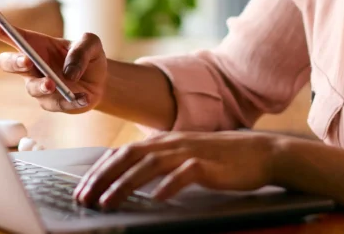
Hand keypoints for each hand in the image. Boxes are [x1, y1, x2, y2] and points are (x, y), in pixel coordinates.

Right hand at [0, 8, 106, 112]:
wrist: (101, 82)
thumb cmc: (88, 57)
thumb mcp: (92, 43)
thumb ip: (82, 49)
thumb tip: (69, 72)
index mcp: (35, 44)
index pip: (9, 34)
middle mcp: (32, 65)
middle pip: (7, 63)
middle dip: (13, 62)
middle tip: (27, 60)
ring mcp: (38, 85)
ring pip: (31, 87)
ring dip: (42, 85)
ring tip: (55, 84)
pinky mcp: (50, 103)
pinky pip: (54, 104)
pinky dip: (69, 100)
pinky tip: (82, 97)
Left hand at [74, 132, 279, 209]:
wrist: (261, 153)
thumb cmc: (221, 159)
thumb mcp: (184, 156)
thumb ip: (160, 163)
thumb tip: (131, 177)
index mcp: (164, 141)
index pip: (123, 151)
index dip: (100, 169)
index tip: (82, 188)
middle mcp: (172, 142)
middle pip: (129, 156)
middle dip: (102, 177)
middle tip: (84, 198)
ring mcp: (190, 151)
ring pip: (150, 165)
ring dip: (125, 184)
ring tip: (108, 202)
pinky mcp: (209, 164)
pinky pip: (185, 173)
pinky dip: (169, 184)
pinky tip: (157, 198)